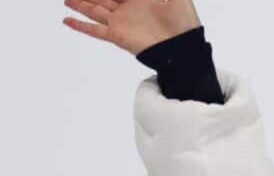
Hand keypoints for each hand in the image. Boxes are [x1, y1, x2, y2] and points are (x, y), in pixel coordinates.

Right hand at [62, 0, 200, 55]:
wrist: (183, 49)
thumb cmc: (184, 23)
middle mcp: (129, 9)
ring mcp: (122, 23)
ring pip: (94, 10)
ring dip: (79, 4)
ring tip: (67, 0)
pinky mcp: (117, 35)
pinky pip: (94, 30)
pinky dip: (79, 26)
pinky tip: (67, 20)